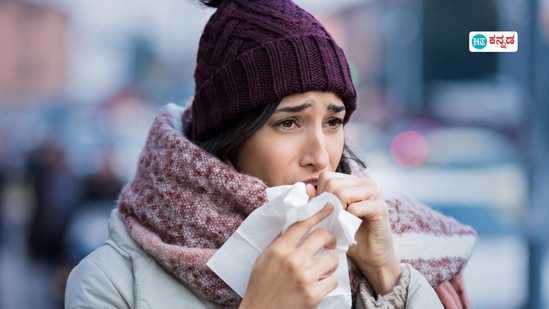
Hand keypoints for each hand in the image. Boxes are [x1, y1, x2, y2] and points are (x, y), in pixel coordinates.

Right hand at [240, 204, 338, 308]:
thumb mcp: (264, 259)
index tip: (329, 207)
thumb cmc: (261, 286)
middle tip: (329, 244)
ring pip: (332, 259)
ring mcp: (305, 277)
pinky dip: (328, 283)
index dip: (318, 213)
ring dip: (330, 263)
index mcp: (279, 249)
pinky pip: (333, 280)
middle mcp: (293, 260)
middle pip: (322, 236)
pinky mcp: (314, 295)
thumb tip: (295, 225)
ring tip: (322, 269)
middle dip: (330, 239)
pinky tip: (319, 285)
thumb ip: (279, 242)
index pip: (302, 224)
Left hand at [314, 171, 400, 294]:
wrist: (370, 255)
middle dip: (328, 204)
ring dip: (338, 212)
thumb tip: (306, 188)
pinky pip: (355, 208)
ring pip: (342, 193)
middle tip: (334, 219)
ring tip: (342, 222)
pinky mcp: (381, 207)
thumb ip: (317, 201)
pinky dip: (348, 220)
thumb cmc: (348, 234)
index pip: (327, 176)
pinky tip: (352, 226)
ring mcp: (375, 193)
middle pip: (333, 184)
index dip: (321, 194)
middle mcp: (365, 183)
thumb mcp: (329, 216)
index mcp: (353, 181)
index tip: (326, 211)